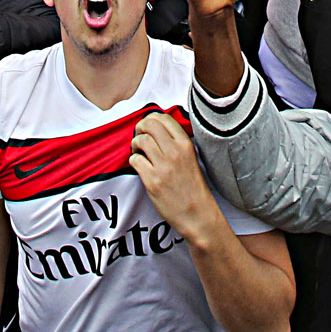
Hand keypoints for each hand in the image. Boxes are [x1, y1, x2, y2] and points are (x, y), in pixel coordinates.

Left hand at [129, 110, 217, 238]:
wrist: (197, 214)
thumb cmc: (193, 188)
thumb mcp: (191, 158)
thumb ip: (177, 143)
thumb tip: (157, 129)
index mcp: (186, 144)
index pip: (164, 118)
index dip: (152, 119)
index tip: (148, 126)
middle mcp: (175, 152)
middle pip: (150, 124)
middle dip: (140, 128)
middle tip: (139, 136)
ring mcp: (163, 166)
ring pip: (140, 140)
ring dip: (135, 144)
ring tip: (138, 152)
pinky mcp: (153, 180)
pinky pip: (135, 160)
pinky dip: (133, 160)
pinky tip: (139, 165)